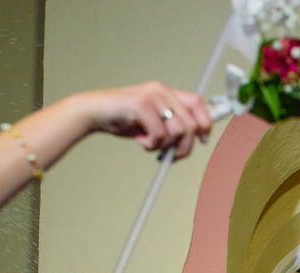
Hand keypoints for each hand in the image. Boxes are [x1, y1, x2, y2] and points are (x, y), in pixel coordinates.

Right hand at [78, 82, 212, 159]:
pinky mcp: (141, 105)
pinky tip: (140, 141)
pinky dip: (151, 145)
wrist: (94, 112)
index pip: (197, 102)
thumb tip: (193, 139)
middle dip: (184, 147)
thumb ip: (171, 125)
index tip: (203, 140)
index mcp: (167, 92)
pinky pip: (159, 134)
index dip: (205, 123)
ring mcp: (152, 96)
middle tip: (170, 156)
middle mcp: (162, 91)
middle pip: (190, 124)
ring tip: (149, 144)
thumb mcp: (152, 121)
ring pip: (177, 130)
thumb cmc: (123, 118)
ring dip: (165, 146)